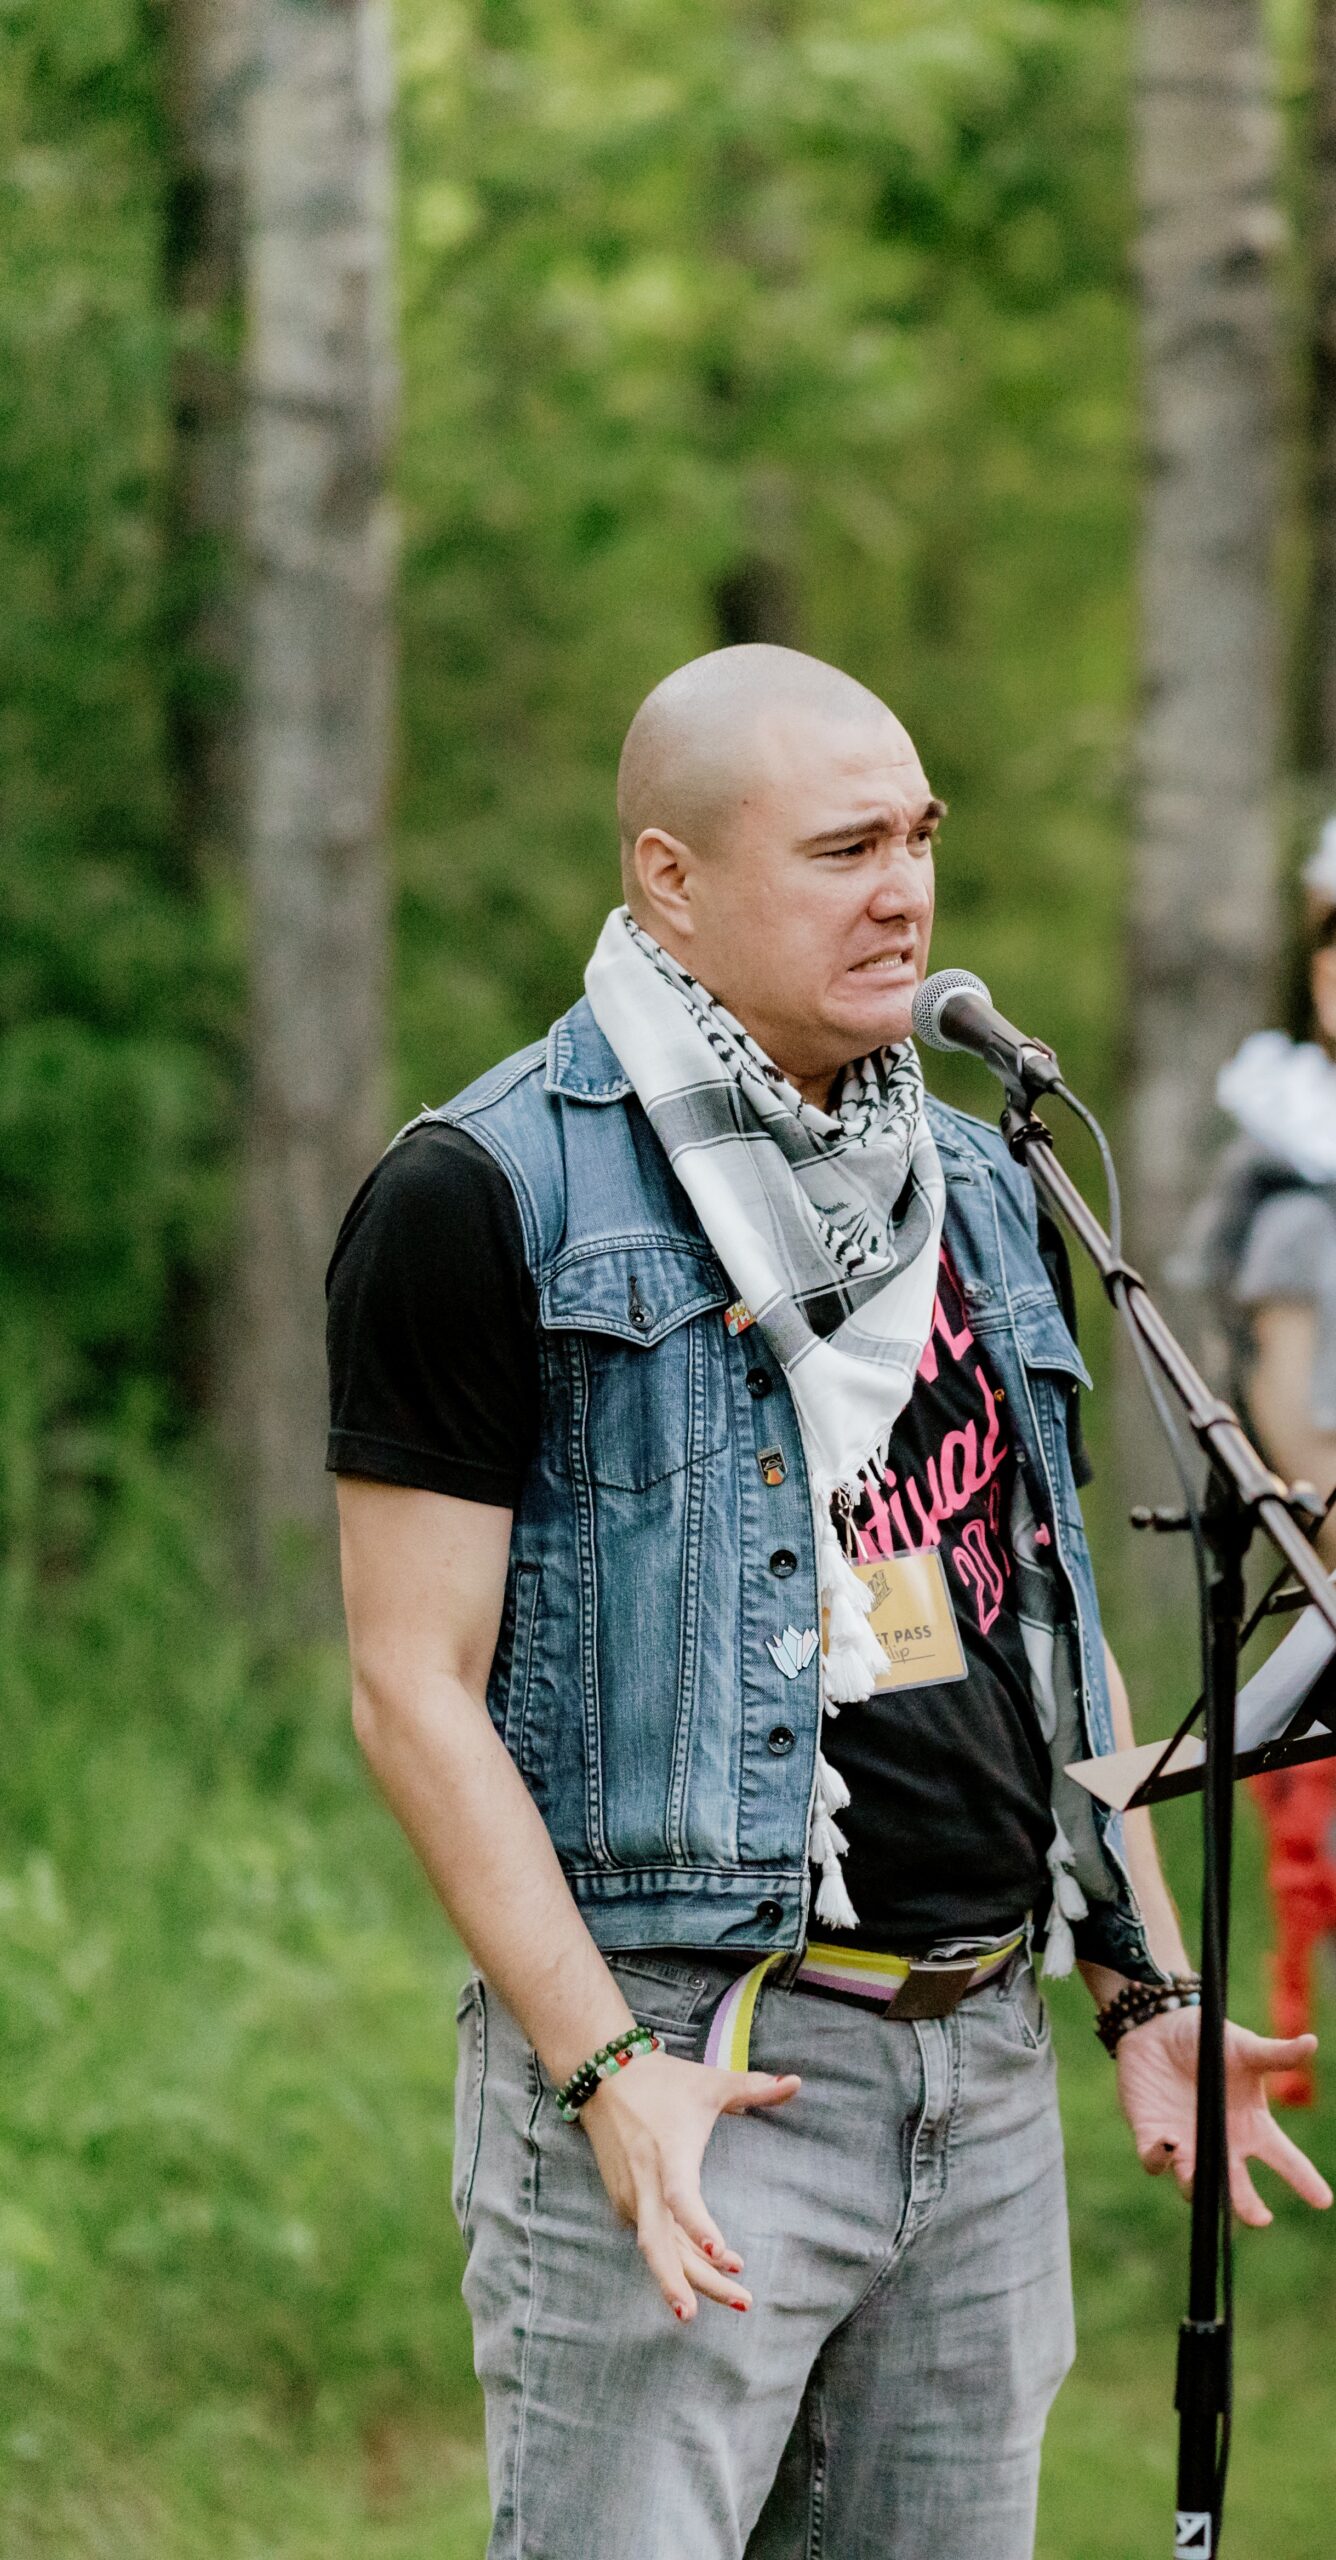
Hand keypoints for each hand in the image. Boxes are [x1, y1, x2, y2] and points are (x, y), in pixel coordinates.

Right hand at [577, 2044, 800, 2322]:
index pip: (680, 2197)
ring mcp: (631, 2197)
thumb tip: (797, 2082)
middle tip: (743, 2302)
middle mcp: (645, 2183)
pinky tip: (712, 2268)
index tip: (722, 2253)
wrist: (601, 2076)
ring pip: (660, 2251)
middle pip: (662, 2247)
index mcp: (668, 2153)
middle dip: (699, 2281)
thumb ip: (754, 2087)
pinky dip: (680, 2259)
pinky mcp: (624, 2201)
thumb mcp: (709, 2083)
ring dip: (695, 2277)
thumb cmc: (663, 2081)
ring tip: (740, 2297)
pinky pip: (654, 2240)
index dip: (698, 2226)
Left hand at [1116, 2006, 1333, 2226]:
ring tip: (1199, 2177)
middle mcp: (1220, 2144)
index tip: (1323, 2200)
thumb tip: (1312, 2042)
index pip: (1283, 2158)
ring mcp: (1186, 2146)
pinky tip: (1169, 2143)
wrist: (1158, 2028)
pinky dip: (1159, 2158)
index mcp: (1250, 2127)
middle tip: (1259, 2218)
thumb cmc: (1207, 2041)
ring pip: (1194, 2183)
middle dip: (1246, 2205)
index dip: (1303, 2180)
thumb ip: (1275, 2055)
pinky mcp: (1151, 2137)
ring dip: (1196, 2185)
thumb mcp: (1244, 2048)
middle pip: (1237, 2187)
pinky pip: (1154, 2160)